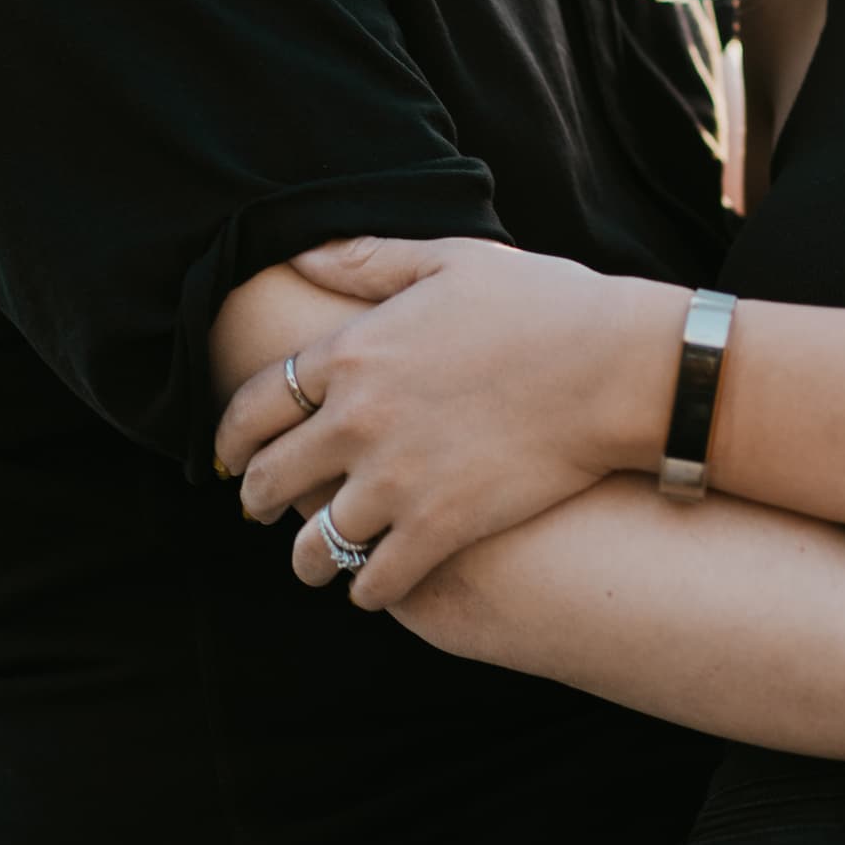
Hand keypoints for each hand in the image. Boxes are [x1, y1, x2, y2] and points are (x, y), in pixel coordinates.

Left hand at [214, 235, 685, 606]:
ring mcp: (395, 481)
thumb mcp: (450, 261)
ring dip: (308, 559)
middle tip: (260, 511)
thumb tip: (304, 255)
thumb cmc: (542, 305)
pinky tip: (375, 586)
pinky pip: (374, 580)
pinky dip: (367, 589)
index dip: (229, 438)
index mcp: (351, 354)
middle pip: (268, 480)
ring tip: (317, 563)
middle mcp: (356, 422)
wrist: (614, 367)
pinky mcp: (438, 528)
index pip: (252, 407)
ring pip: (313, 546)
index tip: (230, 456)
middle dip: (255, 501)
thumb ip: (369, 261)